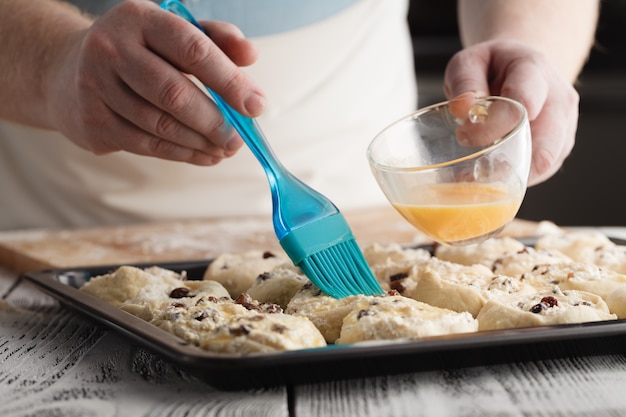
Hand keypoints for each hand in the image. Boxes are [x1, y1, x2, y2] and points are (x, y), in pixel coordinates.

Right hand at [46, 0, 263, 164]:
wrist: (67, 70)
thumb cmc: (138, 51)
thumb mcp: (172, 32)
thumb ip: (215, 39)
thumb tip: (250, 56)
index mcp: (139, 18)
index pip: (193, 49)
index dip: (229, 81)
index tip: (256, 106)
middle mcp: (111, 48)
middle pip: (173, 93)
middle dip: (215, 121)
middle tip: (238, 139)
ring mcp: (95, 86)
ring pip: (160, 125)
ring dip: (200, 143)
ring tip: (224, 149)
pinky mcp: (92, 122)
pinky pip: (146, 145)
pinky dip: (182, 154)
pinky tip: (204, 155)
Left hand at [443, 39, 578, 185]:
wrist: (519, 69)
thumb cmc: (491, 66)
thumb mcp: (470, 61)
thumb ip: (465, 81)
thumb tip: (465, 109)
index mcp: (534, 70)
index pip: (525, 102)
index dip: (494, 126)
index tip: (463, 135)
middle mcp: (558, 99)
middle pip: (545, 145)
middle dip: (506, 163)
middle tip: (472, 169)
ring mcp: (564, 126)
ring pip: (544, 164)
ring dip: (510, 176)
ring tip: (477, 174)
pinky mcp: (560, 147)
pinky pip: (541, 172)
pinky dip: (516, 179)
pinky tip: (490, 177)